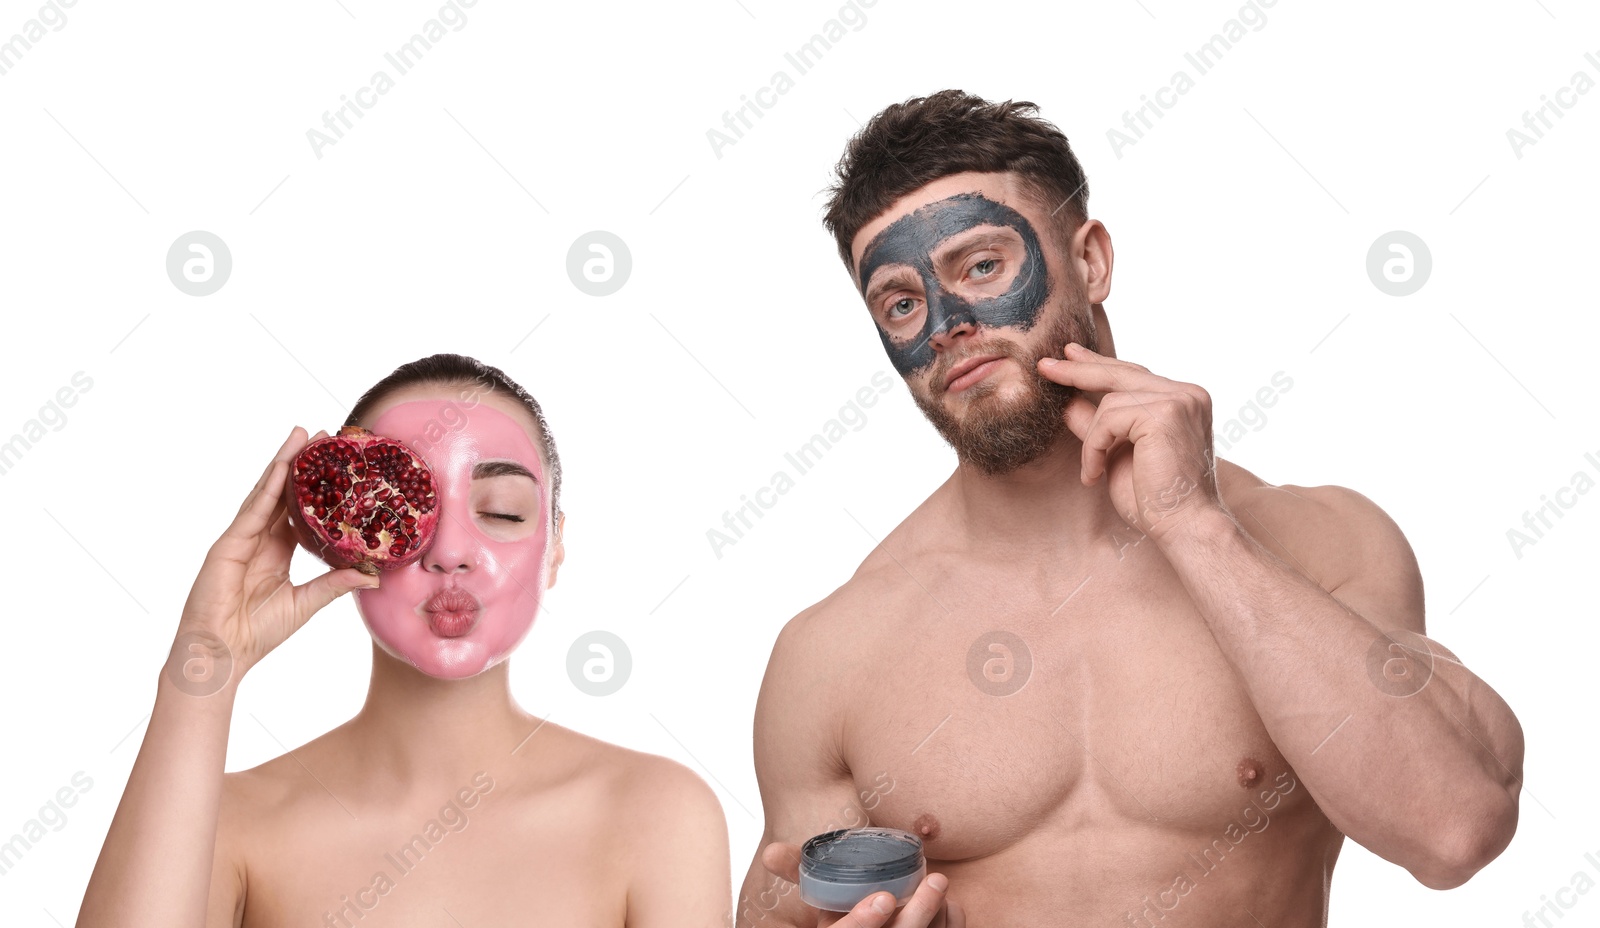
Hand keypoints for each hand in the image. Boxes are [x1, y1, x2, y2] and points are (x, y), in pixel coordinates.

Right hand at [171, 427, 377, 686]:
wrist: (221, 654)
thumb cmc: (257, 634)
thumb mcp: (307, 603)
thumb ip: (335, 584)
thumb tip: (373, 574)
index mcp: (277, 552)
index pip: (300, 512)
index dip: (318, 490)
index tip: (338, 465)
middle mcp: (259, 540)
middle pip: (283, 494)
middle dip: (301, 464)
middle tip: (322, 434)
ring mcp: (241, 538)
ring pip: (267, 493)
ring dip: (283, 463)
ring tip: (301, 435)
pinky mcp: (228, 544)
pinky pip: (253, 509)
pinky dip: (268, 486)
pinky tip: (281, 466)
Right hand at [760, 841, 963, 927]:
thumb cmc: (846, 915)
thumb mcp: (821, 899)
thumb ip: (798, 871)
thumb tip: (769, 852)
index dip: (864, 924)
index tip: (885, 897)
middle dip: (918, 915)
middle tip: (936, 880)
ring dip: (938, 919)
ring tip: (940, 885)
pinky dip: (951, 926)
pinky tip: (951, 906)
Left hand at [1038, 342, 1228, 544]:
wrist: (1183, 526)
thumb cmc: (1155, 499)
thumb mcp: (1117, 454)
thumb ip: (1097, 425)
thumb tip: (1068, 402)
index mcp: (1183, 400)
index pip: (1133, 375)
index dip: (1098, 365)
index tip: (1068, 355)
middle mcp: (1188, 394)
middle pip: (1121, 373)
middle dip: (1079, 371)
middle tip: (1044, 366)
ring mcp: (1180, 400)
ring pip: (1110, 402)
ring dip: (1091, 440)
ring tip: (1092, 471)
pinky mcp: (1165, 413)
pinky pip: (1108, 419)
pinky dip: (1094, 447)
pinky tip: (1096, 473)